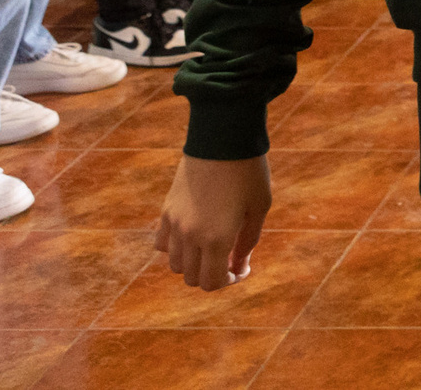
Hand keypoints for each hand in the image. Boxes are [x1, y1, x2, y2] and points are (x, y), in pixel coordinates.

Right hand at [155, 154, 271, 291]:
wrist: (223, 138)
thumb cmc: (249, 171)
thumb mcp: (259, 208)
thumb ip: (247, 243)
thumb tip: (238, 268)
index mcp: (217, 238)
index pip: (212, 282)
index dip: (228, 282)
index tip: (241, 269)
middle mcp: (190, 236)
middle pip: (192, 278)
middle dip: (212, 275)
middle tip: (229, 259)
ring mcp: (174, 223)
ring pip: (175, 264)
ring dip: (193, 264)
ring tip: (212, 246)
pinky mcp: (166, 210)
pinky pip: (162, 244)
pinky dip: (175, 248)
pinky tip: (193, 235)